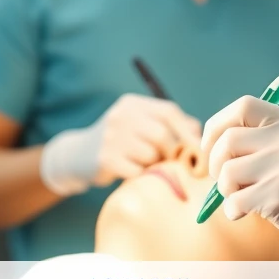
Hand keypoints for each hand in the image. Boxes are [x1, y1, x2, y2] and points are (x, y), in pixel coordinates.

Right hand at [40, 94, 201, 195]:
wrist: (77, 155)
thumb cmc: (121, 142)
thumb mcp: (141, 125)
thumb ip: (170, 126)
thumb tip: (198, 135)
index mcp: (133, 103)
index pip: (169, 112)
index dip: (188, 131)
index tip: (201, 150)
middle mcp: (121, 115)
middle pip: (162, 135)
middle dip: (170, 152)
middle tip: (166, 161)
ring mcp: (111, 136)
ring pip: (150, 155)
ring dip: (153, 164)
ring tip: (144, 164)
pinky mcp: (104, 158)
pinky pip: (137, 171)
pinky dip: (140, 175)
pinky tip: (130, 171)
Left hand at [202, 97, 278, 262]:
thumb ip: (271, 139)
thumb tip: (219, 144)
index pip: (242, 107)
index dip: (218, 124)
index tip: (211, 143)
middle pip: (227, 141)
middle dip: (213, 161)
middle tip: (219, 179)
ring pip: (226, 174)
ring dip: (225, 190)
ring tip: (240, 199)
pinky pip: (234, 203)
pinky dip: (232, 211)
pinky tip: (244, 214)